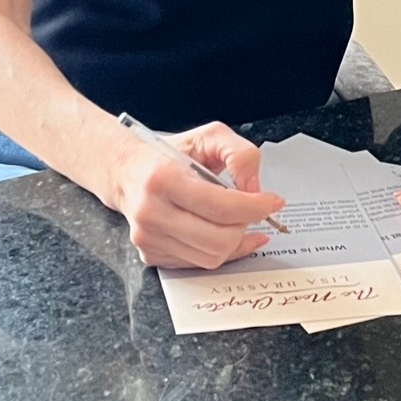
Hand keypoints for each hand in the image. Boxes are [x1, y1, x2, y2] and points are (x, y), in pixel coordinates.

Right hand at [103, 119, 286, 268]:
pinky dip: (219, 251)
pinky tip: (223, 233)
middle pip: (218, 239)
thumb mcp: (209, 135)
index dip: (254, 207)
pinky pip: (199, 264)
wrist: (128, 171)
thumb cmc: (169, 154)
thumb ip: (240, 155)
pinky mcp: (151, 255)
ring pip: (211, 257)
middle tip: (251, 210)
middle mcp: (152, 212)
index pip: (220, 206)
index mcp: (164, 178)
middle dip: (245, 225)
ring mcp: (149, 238)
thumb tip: (254, 190)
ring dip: (234, 240)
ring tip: (236, 219)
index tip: (273, 202)